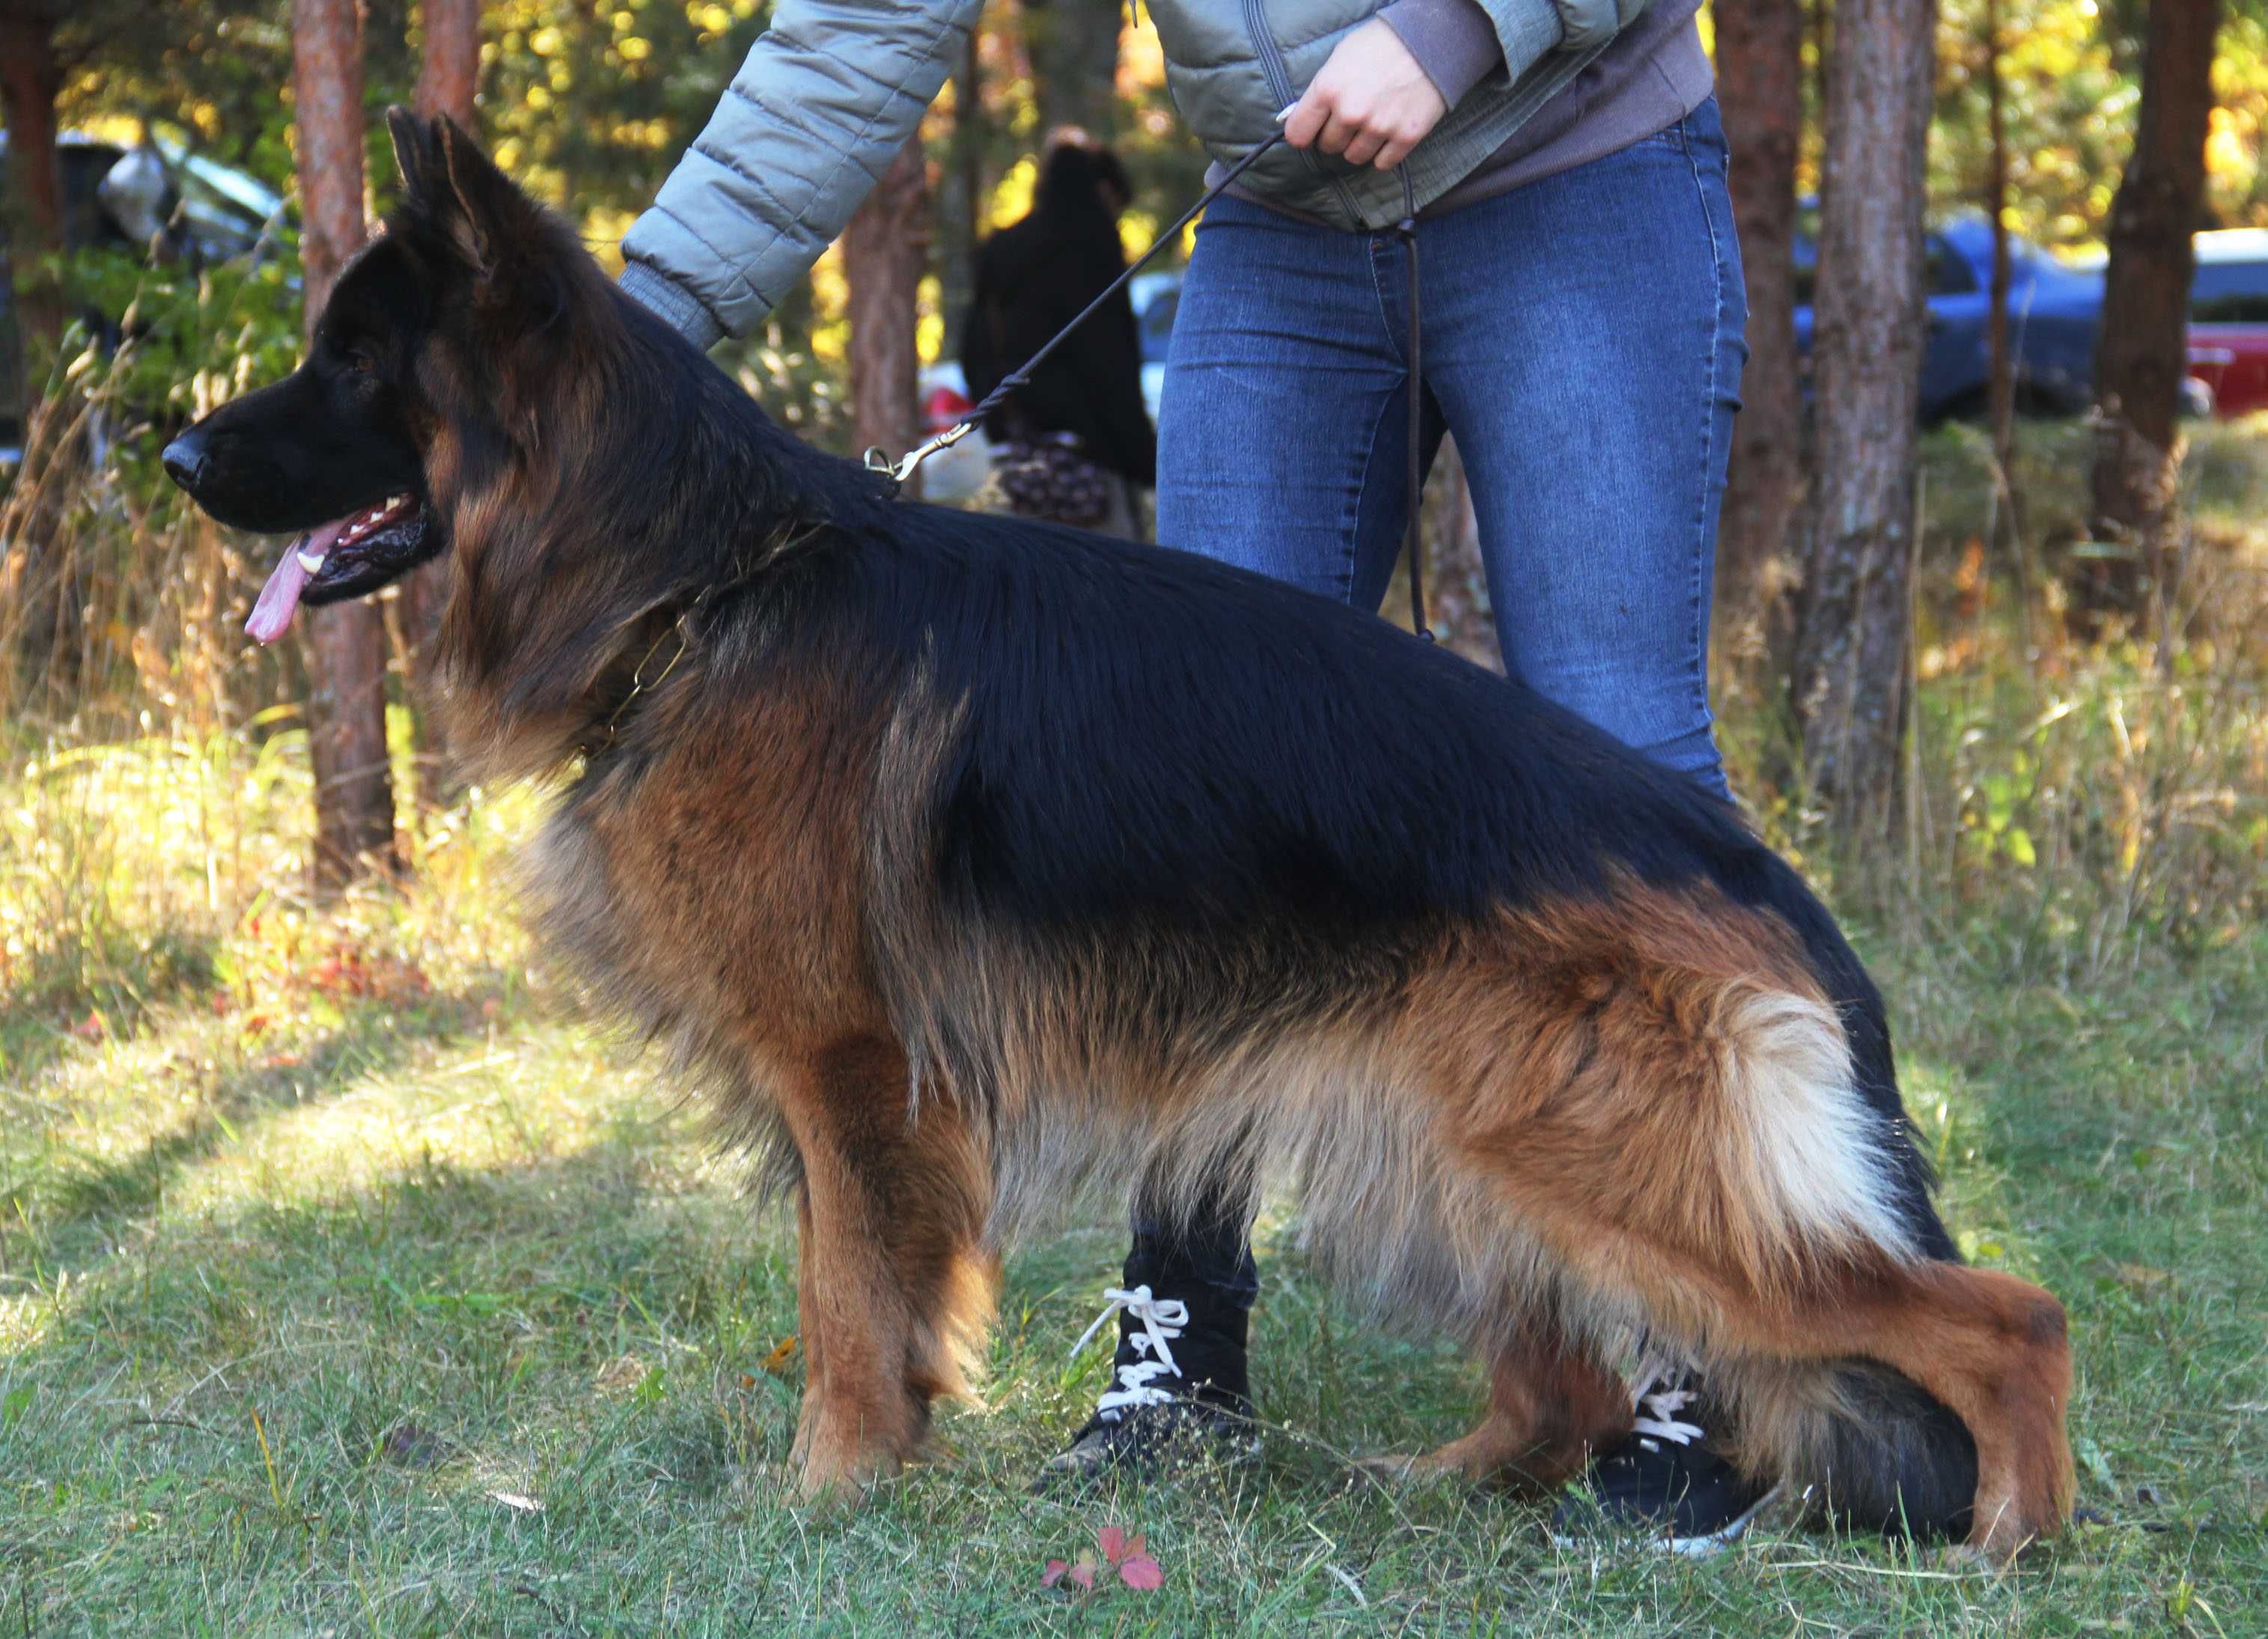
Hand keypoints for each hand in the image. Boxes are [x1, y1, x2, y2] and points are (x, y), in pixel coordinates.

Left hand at [1282, 18, 1447, 171]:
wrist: (1430, 38)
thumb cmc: (1381, 43)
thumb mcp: (1340, 58)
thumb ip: (1321, 91)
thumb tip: (1301, 116)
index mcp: (1328, 89)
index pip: (1298, 134)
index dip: (1303, 133)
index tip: (1310, 130)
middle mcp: (1351, 112)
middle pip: (1328, 146)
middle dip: (1335, 135)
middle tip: (1350, 118)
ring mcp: (1379, 127)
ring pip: (1354, 157)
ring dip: (1358, 145)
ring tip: (1370, 123)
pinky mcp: (1405, 137)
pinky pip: (1383, 163)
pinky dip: (1383, 153)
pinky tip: (1387, 133)